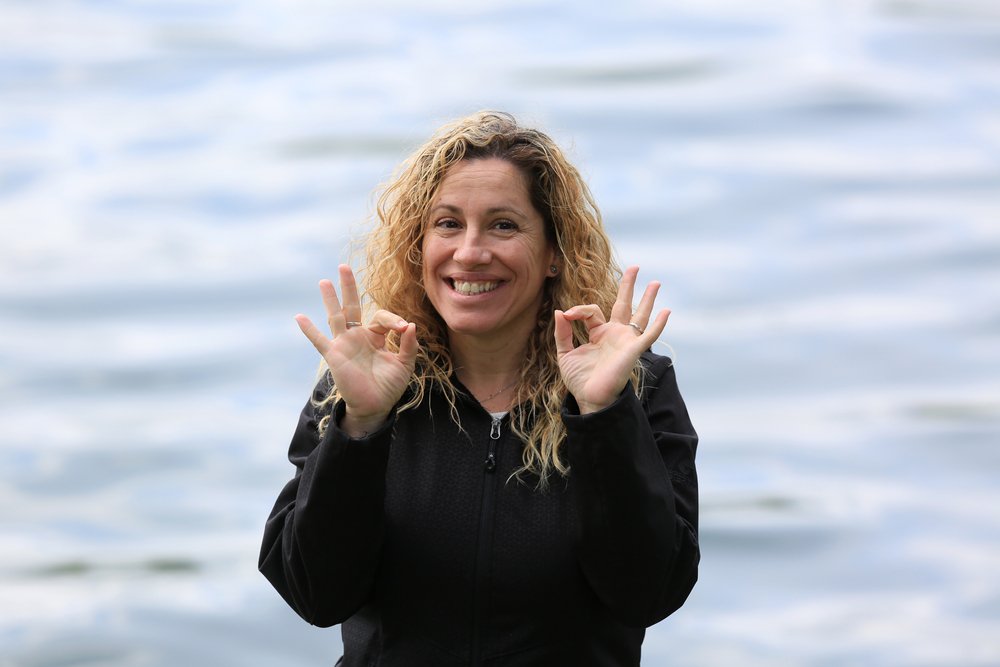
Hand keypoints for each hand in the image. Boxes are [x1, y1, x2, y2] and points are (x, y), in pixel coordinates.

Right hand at [295, 264, 418, 435]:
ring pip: (336, 317)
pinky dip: (310, 330)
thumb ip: (409, 344)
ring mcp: (344, 345)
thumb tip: (410, 325)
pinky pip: (320, 341)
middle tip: (343, 266)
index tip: (404, 328)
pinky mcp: (334, 356)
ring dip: (330, 299)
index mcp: (374, 337)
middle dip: (348, 287)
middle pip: (351, 306)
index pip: (381, 316)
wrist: (375, 407)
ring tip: (324, 281)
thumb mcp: (405, 363)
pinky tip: (300, 317)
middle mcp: (357, 337)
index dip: (394, 319)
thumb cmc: (389, 386)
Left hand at [554, 266, 669, 413]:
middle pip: (624, 304)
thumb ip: (563, 333)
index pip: (592, 310)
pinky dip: (658, 324)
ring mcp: (626, 341)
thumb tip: (560, 311)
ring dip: (648, 299)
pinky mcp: (634, 351)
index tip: (568, 315)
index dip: (579, 309)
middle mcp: (615, 334)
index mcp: (599, 334)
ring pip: (639, 315)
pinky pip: (649, 335)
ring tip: (655, 282)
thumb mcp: (565, 353)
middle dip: (628, 286)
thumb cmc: (579, 380)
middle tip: (634, 267)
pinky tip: (666, 311)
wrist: (590, 399)